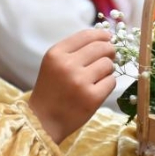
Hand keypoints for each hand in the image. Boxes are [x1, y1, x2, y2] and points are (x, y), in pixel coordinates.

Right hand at [28, 28, 115, 142]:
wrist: (43, 120)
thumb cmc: (51, 90)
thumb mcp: (53, 64)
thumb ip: (74, 50)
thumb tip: (104, 39)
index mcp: (56, 54)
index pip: (86, 35)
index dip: (101, 35)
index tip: (107, 37)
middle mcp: (67, 65)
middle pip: (101, 48)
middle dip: (109, 51)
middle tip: (109, 57)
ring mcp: (80, 82)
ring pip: (108, 64)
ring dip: (107, 70)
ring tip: (97, 77)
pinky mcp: (92, 98)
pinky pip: (111, 82)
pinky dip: (108, 84)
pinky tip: (97, 89)